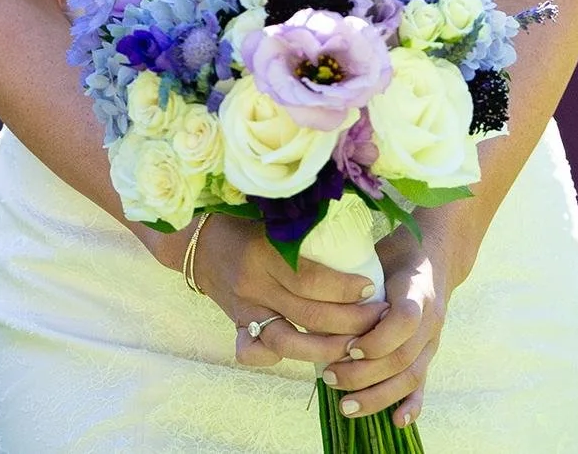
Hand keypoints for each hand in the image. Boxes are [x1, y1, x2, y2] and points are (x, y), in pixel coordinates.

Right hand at [173, 214, 383, 369]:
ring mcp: (244, 310)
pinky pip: (254, 353)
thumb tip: (358, 232)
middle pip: (308, 314)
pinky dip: (277, 360)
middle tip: (379, 320)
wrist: (198, 241)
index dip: (345, 288)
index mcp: (265, 252)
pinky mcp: (236, 326)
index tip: (372, 288)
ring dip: (325, 349)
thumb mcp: (276, 218)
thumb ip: (308, 226)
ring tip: (355, 347)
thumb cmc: (248, 222)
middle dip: (350, 322)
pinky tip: (305, 357)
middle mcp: (254, 285)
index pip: (311, 278)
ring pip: (287, 343)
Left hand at [319, 228, 452, 428]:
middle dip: (364, 374)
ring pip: (411, 377)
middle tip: (329, 377)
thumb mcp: (373, 254)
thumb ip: (350, 277)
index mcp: (417, 289)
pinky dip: (412, 405)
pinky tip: (397, 422)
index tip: (349, 347)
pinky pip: (423, 384)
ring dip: (378, 395)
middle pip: (402, 357)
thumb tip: (309, 296)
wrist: (433, 257)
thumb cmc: (392, 255)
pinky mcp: (428, 354)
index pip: (405, 320)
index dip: (377, 338)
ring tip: (346, 407)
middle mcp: (430, 319)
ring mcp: (431, 340)